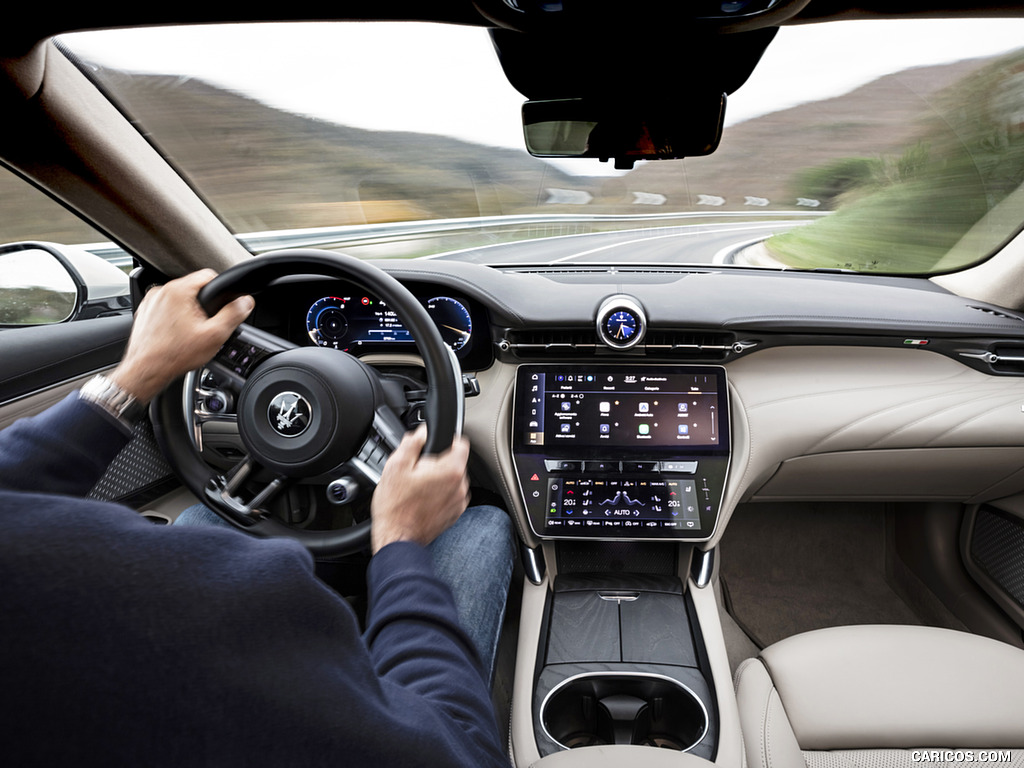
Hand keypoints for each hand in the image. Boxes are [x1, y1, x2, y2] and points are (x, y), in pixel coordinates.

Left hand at [109, 270, 253, 402]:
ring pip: (180, 299)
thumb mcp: (214, 336)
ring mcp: (151, 302)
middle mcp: (161, 292)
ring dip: (188, 312)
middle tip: (205, 326)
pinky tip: (176, 335)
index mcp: (178, 291)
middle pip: (194, 288)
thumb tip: (245, 302)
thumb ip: (233, 315)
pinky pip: (166, 308)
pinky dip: (174, 318)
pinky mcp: (145, 312)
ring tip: (189, 333)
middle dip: (203, 305)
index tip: (221, 307)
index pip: (208, 275)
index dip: (220, 291)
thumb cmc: (175, 355)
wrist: (147, 371)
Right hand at [371, 425, 470, 553]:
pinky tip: (421, 500)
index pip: (461, 443)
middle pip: (454, 462)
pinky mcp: (454, 514)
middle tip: (417, 472)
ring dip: (439, 479)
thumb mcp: (396, 466)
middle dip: (438, 462)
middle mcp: (461, 487)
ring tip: (417, 488)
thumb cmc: (395, 507)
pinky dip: (439, 494)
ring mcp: (459, 502)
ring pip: (452, 480)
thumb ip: (412, 442)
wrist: (396, 538)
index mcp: (451, 471)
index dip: (447, 440)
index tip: (434, 444)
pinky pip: (450, 495)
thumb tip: (421, 431)